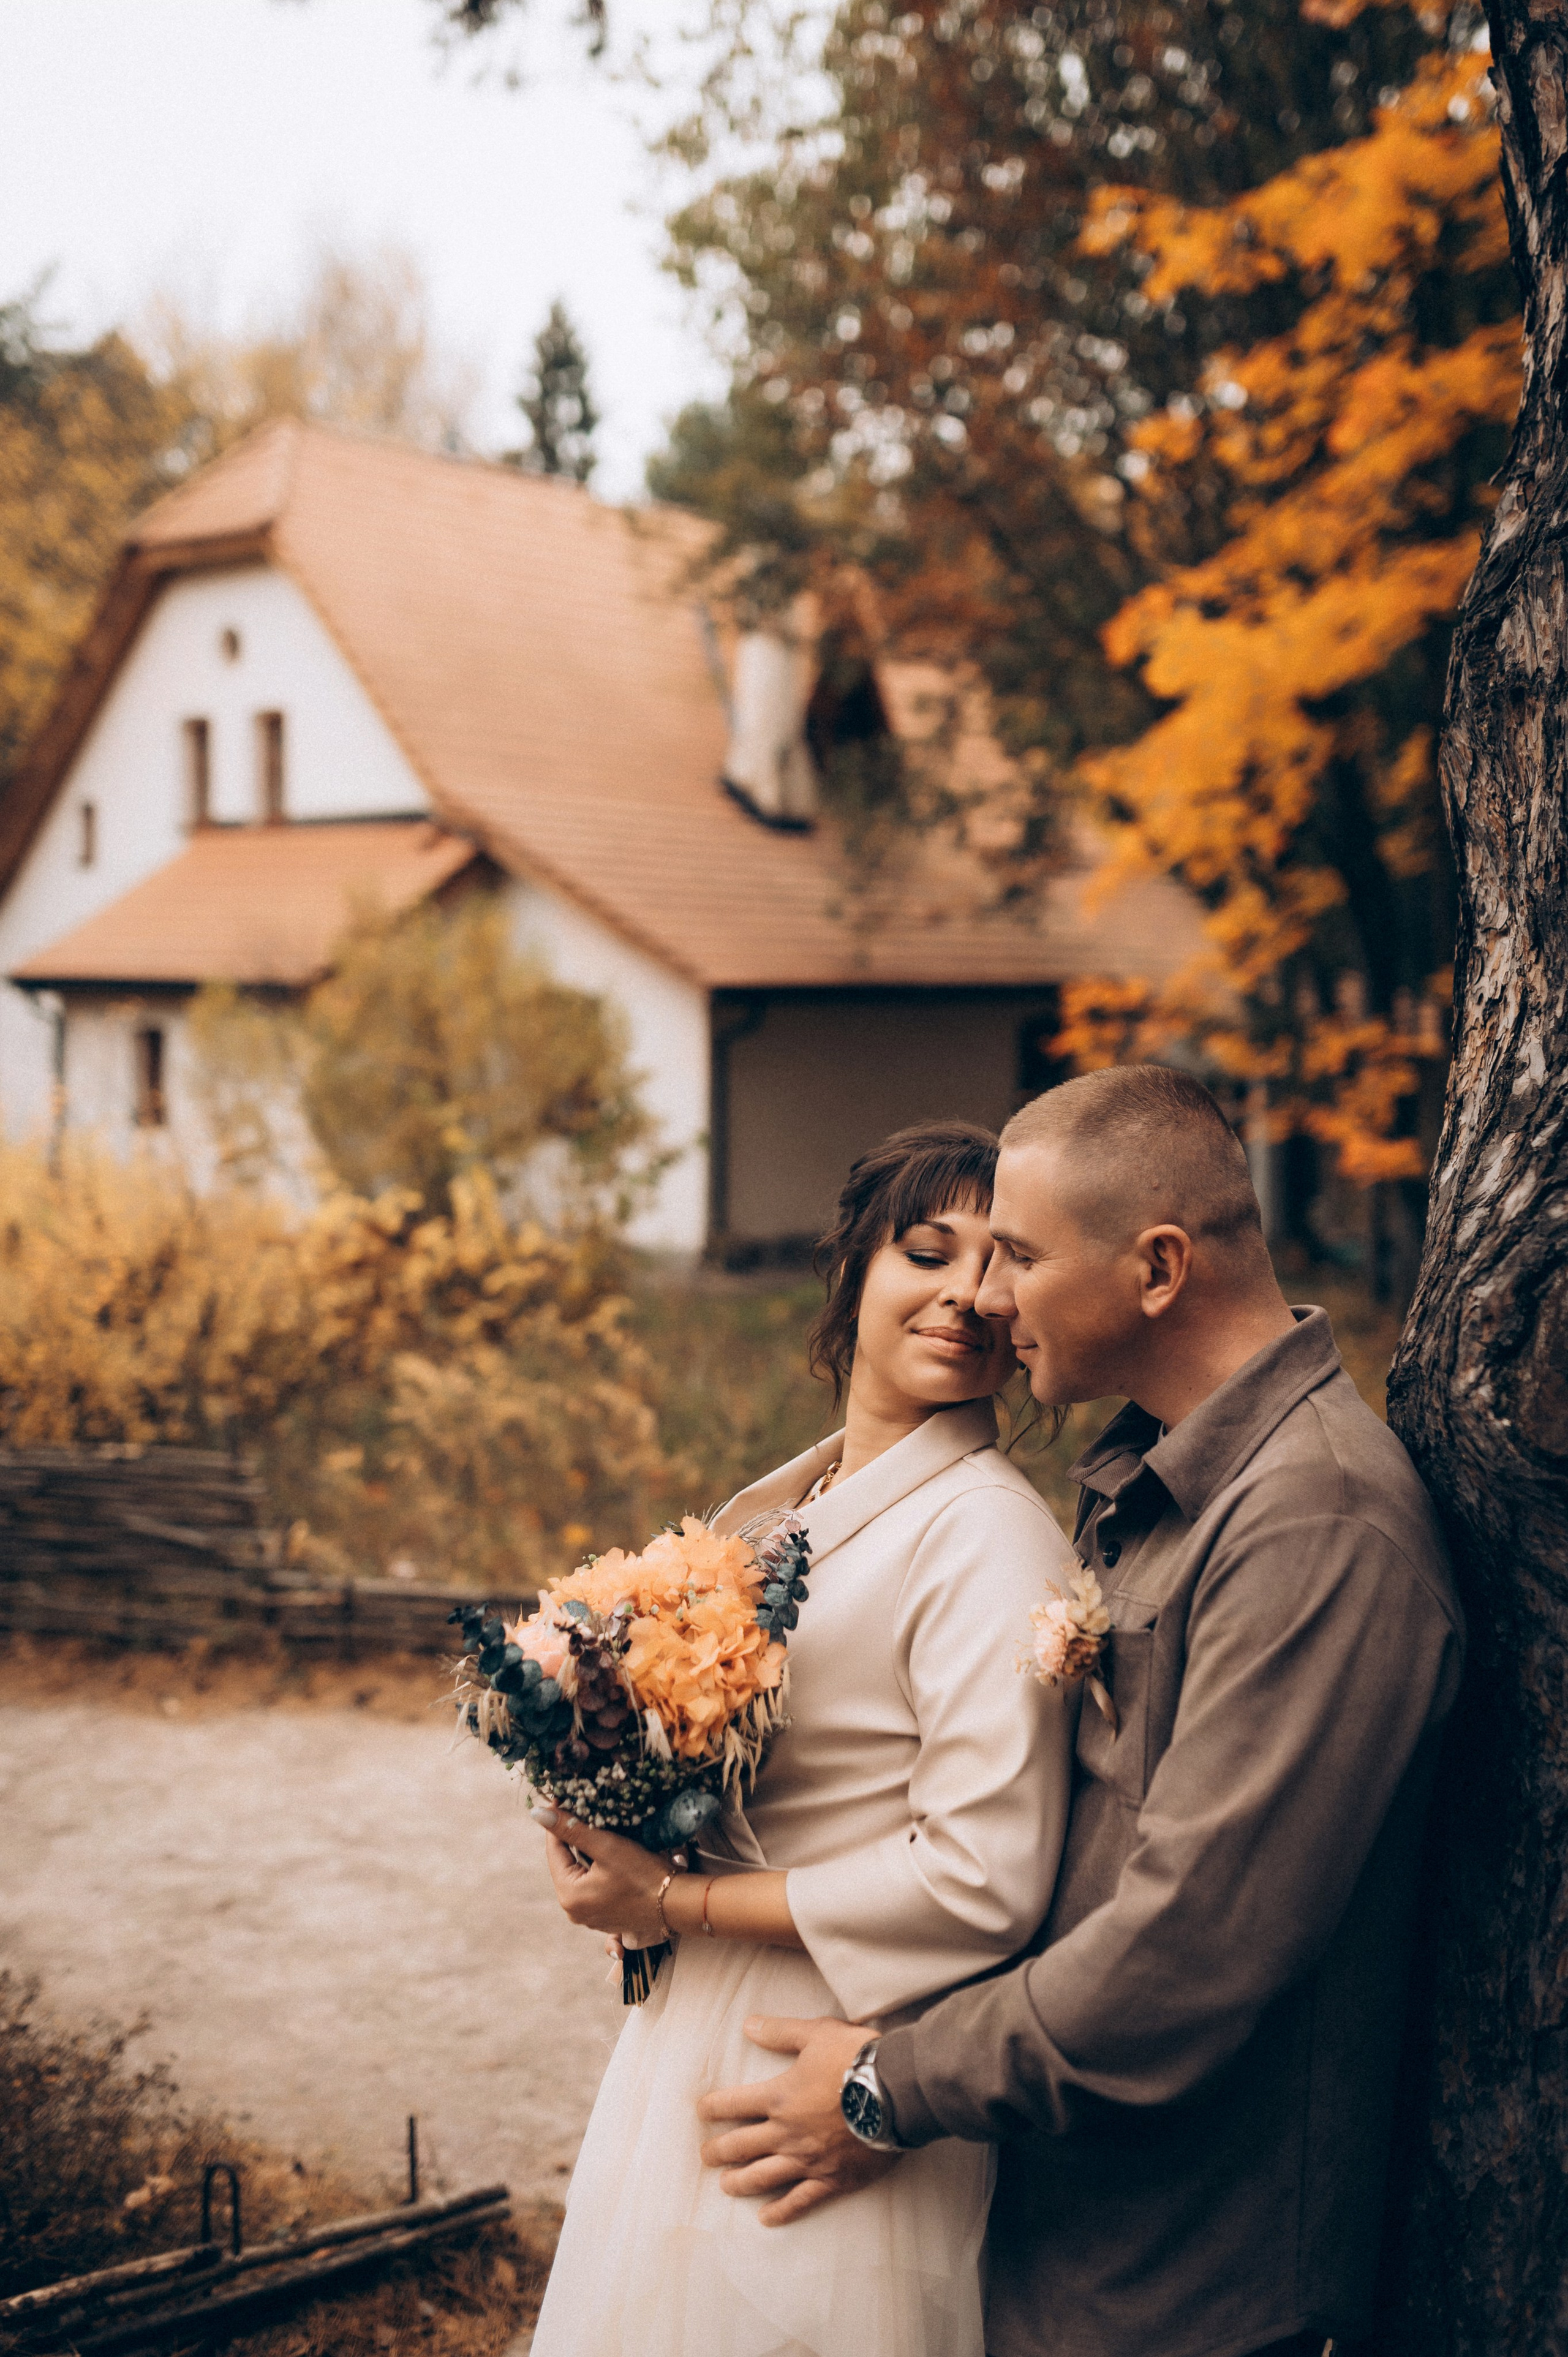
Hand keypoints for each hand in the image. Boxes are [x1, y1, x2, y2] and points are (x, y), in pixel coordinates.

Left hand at [536, 1809, 668, 1944]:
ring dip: (584, 1850)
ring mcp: (588, 1917)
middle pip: (565, 1862)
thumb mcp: (607, 1847)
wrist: (676, 1905)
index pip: (553, 1850)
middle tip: (580, 1807)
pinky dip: (595, 1867)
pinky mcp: (603, 1916)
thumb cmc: (643, 1875)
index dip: (557, 1821)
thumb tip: (538, 1813)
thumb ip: (571, 1829)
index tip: (562, 1797)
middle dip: (572, 1836)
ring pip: (579, 1872)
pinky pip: (591, 1885)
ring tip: (595, 1825)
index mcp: (568, 1895)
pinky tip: (607, 1852)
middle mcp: (573, 1911)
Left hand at [697, 2014, 896, 2224]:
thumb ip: (781, 2032)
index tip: (702, 2111)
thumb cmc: (856, 2059)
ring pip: (763, 2177)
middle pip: (741, 2146)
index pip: (733, 2104)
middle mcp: (786, 2132)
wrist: (897, 2093)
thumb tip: (749, 2025)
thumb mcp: (816, 2033)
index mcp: (779, 2096)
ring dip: (739, 2182)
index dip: (712, 2108)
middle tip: (705, 2155)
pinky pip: (800, 2201)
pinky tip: (765, 2218)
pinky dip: (780, 2211)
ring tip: (726, 2185)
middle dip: (718, 2151)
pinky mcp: (831, 2179)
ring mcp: (807, 2160)